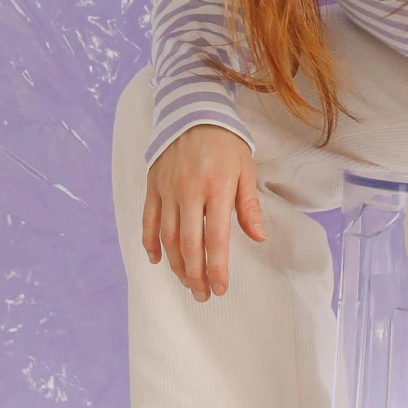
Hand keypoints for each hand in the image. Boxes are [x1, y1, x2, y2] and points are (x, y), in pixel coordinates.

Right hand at [142, 123, 264, 300]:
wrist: (194, 112)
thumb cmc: (225, 143)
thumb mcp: (246, 169)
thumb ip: (249, 206)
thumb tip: (259, 237)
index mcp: (216, 189)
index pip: (215, 239)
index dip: (217, 268)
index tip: (220, 289)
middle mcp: (189, 192)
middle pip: (189, 244)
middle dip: (195, 275)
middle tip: (202, 295)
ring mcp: (167, 190)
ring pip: (167, 237)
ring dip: (175, 264)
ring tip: (186, 282)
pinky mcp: (153, 186)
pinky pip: (148, 219)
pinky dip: (150, 243)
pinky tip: (157, 260)